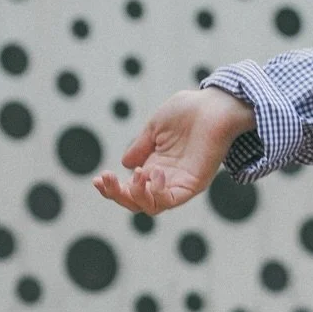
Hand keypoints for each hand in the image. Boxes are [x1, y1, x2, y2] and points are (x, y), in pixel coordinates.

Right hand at [92, 86, 254, 214]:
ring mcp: (180, 183)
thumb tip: (124, 164)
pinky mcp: (194, 184)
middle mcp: (167, 178)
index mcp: (155, 165)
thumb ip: (141, 147)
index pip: (131, 189)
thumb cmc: (188, 110)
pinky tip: (153, 172)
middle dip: (117, 194)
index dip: (112, 188)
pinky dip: (157, 192)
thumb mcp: (155, 128)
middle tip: (106, 178)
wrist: (214, 105)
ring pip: (152, 207)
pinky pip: (171, 200)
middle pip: (138, 202)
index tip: (98, 179)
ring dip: (136, 195)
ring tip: (137, 174)